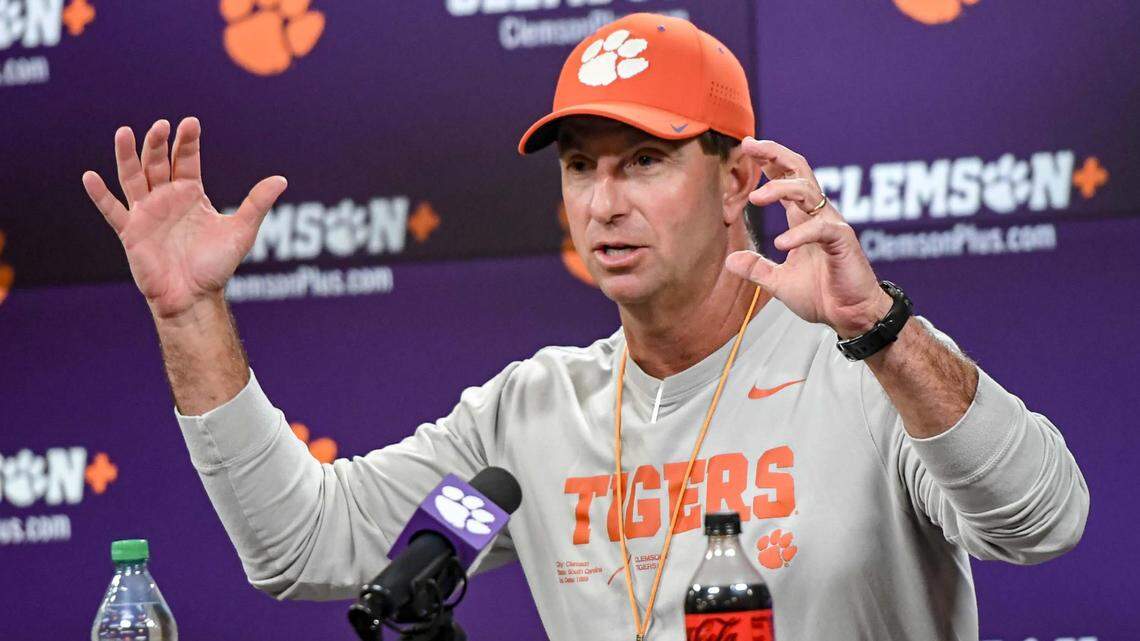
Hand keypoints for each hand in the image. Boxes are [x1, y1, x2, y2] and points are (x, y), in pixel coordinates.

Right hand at [82, 117, 286, 318]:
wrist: (194, 297)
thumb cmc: (216, 265)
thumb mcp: (242, 232)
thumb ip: (257, 204)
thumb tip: (281, 179)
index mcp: (191, 194)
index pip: (187, 160)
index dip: (187, 142)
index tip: (190, 123)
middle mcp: (167, 198)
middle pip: (158, 163)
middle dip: (159, 144)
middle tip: (162, 125)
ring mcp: (147, 213)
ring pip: (133, 178)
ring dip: (127, 156)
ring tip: (124, 132)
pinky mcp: (131, 232)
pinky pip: (112, 211)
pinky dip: (101, 195)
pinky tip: (90, 177)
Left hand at [724, 138, 891, 337]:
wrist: (851, 316)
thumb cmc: (822, 295)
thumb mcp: (779, 283)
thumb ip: (757, 269)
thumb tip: (730, 261)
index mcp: (803, 219)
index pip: (786, 180)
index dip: (769, 161)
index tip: (747, 147)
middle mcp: (818, 215)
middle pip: (799, 171)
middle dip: (774, 154)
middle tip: (750, 145)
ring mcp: (832, 225)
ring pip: (808, 191)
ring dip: (780, 189)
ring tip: (755, 198)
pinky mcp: (842, 242)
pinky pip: (820, 228)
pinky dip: (799, 234)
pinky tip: (780, 244)